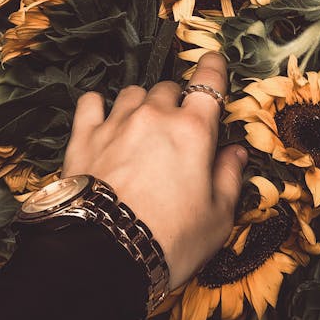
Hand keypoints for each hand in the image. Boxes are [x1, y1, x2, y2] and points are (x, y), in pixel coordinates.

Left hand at [62, 53, 247, 288]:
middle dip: (176, 102)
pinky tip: (103, 118)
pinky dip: (99, 106)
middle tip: (178, 130)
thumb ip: (229, 177)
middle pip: (169, 89)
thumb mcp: (217, 217)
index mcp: (193, 130)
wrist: (106, 255)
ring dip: (141, 104)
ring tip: (142, 127)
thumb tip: (235, 153)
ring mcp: (116, 122)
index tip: (214, 64)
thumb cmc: (169, 240)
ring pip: (133, 93)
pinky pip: (91, 102)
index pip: (209, 82)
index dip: (213, 68)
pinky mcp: (84, 136)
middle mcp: (155, 116)